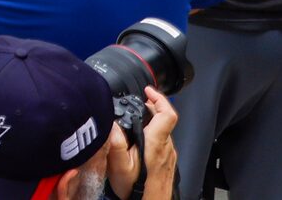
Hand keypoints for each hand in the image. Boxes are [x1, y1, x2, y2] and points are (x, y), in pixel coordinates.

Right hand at [103, 85, 178, 199]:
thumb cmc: (136, 189)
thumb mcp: (119, 166)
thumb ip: (115, 142)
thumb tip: (111, 122)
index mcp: (156, 143)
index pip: (167, 114)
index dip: (159, 98)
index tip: (148, 91)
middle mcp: (167, 147)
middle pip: (165, 120)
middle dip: (152, 107)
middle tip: (137, 103)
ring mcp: (170, 155)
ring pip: (165, 131)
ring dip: (152, 120)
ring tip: (135, 119)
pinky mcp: (169, 162)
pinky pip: (164, 141)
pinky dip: (154, 133)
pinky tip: (141, 139)